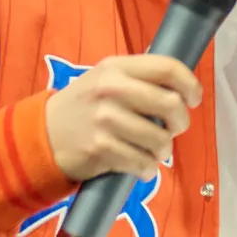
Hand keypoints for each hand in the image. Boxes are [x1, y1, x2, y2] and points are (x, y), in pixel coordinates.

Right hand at [42, 55, 201, 181]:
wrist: (43, 134)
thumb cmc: (85, 106)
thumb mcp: (106, 79)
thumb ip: (140, 79)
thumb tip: (183, 91)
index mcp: (116, 67)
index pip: (167, 67)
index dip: (190, 85)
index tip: (194, 99)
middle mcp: (111, 89)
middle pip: (170, 104)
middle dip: (180, 122)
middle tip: (172, 129)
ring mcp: (105, 119)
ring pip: (160, 139)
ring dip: (163, 151)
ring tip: (153, 150)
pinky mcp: (101, 148)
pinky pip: (143, 162)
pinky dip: (147, 169)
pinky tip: (140, 165)